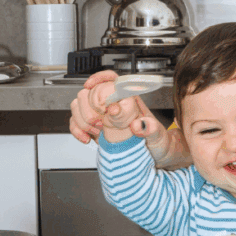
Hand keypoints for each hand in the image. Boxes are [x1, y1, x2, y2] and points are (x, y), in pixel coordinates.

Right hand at [69, 70, 193, 168]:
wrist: (155, 157)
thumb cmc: (159, 142)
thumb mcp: (159, 136)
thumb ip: (151, 129)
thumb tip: (138, 125)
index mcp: (130, 101)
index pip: (112, 80)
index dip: (99, 78)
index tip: (90, 85)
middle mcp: (114, 105)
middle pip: (90, 92)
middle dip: (90, 107)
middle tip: (101, 123)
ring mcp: (103, 116)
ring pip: (79, 105)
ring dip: (82, 119)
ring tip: (97, 131)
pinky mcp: (95, 128)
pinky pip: (77, 122)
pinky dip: (77, 130)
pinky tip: (86, 138)